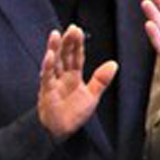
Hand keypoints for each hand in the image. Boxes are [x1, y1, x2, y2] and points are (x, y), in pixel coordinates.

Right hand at [37, 24, 116, 138]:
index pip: (76, 56)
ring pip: (54, 62)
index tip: (77, 30)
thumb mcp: (92, 96)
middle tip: (71, 28)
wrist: (60, 131)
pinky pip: (47, 76)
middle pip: (65, 55)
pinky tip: (49, 55)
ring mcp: (53, 82)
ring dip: (54, 48)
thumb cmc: (74, 113)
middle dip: (68, 42)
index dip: (77, 44)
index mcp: (74, 76)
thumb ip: (101, 80)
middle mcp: (62, 76)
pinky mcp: (46, 91)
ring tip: (55, 34)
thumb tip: (113, 64)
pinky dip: (47, 66)